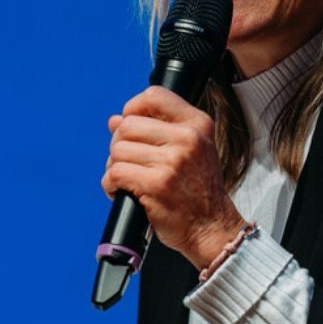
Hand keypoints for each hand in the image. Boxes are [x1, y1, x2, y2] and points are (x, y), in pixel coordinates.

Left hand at [102, 86, 247, 270]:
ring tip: (129, 181)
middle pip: (128, 125)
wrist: (211, 228)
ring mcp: (172, 161)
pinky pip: (115, 173)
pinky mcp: (157, 184)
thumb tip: (115, 120)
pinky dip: (111, 184)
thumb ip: (156, 130)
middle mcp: (188, 138)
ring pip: (118, 150)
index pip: (154, 96)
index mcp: (198, 124)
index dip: (132, 108)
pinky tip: (123, 192)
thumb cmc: (197, 191)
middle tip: (128, 163)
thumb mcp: (190, 151)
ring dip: (114, 168)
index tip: (129, 126)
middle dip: (118, 145)